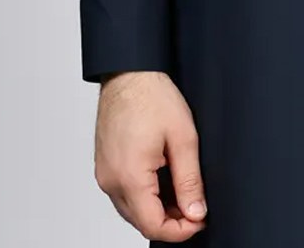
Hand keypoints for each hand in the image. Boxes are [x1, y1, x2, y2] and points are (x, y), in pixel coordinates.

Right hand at [94, 70, 207, 240]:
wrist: (128, 73)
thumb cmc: (152, 96)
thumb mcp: (183, 138)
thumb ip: (190, 180)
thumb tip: (196, 212)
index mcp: (130, 176)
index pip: (153, 225)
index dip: (180, 231)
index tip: (199, 220)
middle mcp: (111, 180)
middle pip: (141, 221)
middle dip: (171, 221)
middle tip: (196, 206)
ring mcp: (104, 174)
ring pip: (131, 211)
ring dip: (156, 209)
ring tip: (182, 191)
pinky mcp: (103, 167)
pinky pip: (123, 194)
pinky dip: (143, 196)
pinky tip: (161, 181)